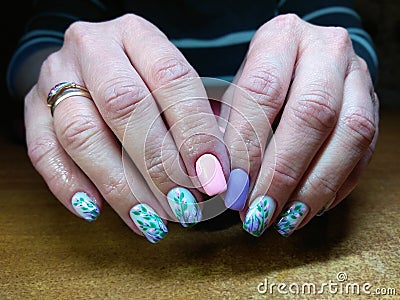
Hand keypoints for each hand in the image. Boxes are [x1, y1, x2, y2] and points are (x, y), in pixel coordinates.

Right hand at [24, 14, 229, 242]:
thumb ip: (195, 122)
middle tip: (183, 206)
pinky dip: (70, 186)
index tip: (213, 175)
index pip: (172, 77)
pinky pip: (43, 151)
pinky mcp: (32, 108)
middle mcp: (92, 48)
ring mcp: (55, 76)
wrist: (88, 63)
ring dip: (119, 186)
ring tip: (150, 220)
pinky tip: (96, 211)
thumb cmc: (142, 80)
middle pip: (123, 105)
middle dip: (158, 164)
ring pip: (81, 134)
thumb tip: (215, 175)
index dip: (195, 131)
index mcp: (137, 34)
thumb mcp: (173, 85)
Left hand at [220, 14, 378, 236]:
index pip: (263, 92)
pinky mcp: (372, 102)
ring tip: (286, 219)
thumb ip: (227, 133)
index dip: (247, 146)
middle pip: (312, 113)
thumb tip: (221, 185)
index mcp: (281, 37)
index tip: (232, 189)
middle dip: (283, 173)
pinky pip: (365, 148)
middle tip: (259, 212)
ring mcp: (356, 75)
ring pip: (350, 133)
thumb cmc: (259, 83)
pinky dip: (338, 184)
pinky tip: (311, 206)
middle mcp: (325, 49)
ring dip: (315, 186)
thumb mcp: (235, 93)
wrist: (302, 61)